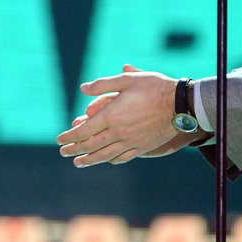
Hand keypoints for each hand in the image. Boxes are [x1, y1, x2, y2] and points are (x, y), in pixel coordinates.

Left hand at [56, 65, 182, 166]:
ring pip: (105, 155)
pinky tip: (105, 159)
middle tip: (63, 152)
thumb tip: (82, 89)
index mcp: (112, 115)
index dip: (70, 136)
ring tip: (78, 162)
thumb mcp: (128, 80)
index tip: (60, 139)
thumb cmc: (154, 87)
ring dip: (89, 159)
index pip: (84, 130)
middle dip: (74, 149)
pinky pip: (122, 157)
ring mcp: (131, 142)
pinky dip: (110, 159)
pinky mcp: (142, 147)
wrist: (181, 105)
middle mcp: (119, 132)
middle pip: (91, 145)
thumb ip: (104, 84)